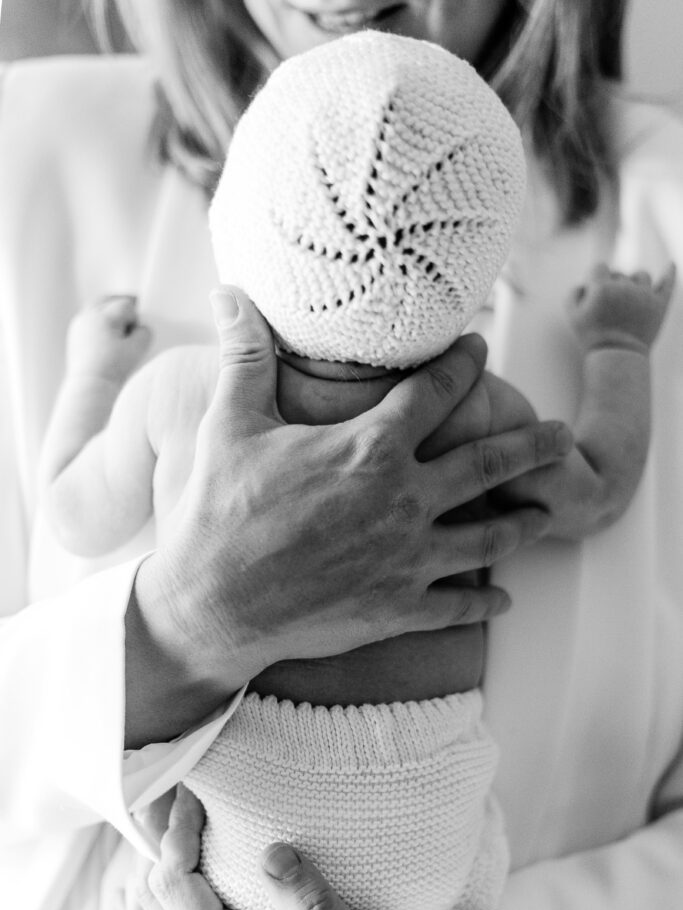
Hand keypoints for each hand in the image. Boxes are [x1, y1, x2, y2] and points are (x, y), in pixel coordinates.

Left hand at [66, 296, 150, 381]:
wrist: (91, 387)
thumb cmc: (113, 369)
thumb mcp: (138, 349)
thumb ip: (144, 333)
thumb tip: (141, 328)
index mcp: (105, 317)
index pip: (126, 305)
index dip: (136, 317)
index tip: (139, 329)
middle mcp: (89, 316)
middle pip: (108, 299)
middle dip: (121, 306)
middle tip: (132, 316)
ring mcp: (79, 324)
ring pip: (96, 307)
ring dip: (109, 312)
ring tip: (119, 326)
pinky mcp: (74, 335)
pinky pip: (88, 320)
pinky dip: (98, 322)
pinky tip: (107, 336)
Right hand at [126, 287, 569, 743]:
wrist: (210, 607)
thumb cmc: (218, 512)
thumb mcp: (228, 425)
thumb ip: (245, 356)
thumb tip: (230, 290)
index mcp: (371, 449)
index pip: (435, 392)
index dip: (463, 364)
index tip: (479, 347)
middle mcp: (404, 502)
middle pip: (488, 464)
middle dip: (531, 444)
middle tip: (562, 434)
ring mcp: (408, 560)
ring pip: (489, 538)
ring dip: (522, 522)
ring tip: (546, 512)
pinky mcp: (398, 610)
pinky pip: (457, 606)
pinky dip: (484, 602)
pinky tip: (502, 598)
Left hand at [131, 787, 483, 909]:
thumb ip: (312, 901)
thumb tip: (273, 853)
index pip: (174, 886)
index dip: (175, 834)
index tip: (196, 793)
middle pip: (153, 893)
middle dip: (159, 837)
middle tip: (184, 787)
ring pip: (157, 904)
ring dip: (163, 853)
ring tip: (186, 805)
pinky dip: (175, 874)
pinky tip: (195, 844)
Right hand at [568, 262, 675, 353]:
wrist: (618, 357)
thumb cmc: (592, 337)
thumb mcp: (572, 317)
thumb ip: (573, 294)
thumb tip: (586, 283)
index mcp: (602, 288)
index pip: (599, 267)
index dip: (595, 278)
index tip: (594, 294)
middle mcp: (625, 287)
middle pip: (620, 273)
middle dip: (613, 286)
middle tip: (609, 309)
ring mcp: (645, 295)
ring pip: (642, 275)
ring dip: (634, 282)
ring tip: (629, 299)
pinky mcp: (660, 304)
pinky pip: (668, 283)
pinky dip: (670, 273)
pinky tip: (671, 265)